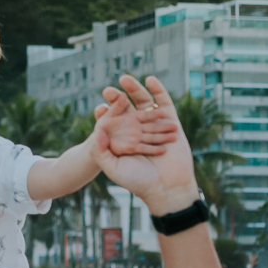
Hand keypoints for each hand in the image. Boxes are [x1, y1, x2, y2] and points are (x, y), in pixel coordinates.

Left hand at [92, 75, 198, 215]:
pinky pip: (164, 102)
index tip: (99, 107)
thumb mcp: (112, 168)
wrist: (166, 188)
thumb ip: (100, 151)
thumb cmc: (137, 181)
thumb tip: (96, 130)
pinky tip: (149, 79)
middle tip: (107, 90)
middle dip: (117, 98)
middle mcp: (138, 130)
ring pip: (143, 102)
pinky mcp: (171, 122)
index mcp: (123, 139)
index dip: (105, 113)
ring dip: (135, 89)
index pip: (112, 121)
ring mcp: (154, 125)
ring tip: (124, 79)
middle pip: (126, 108)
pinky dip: (158, 90)